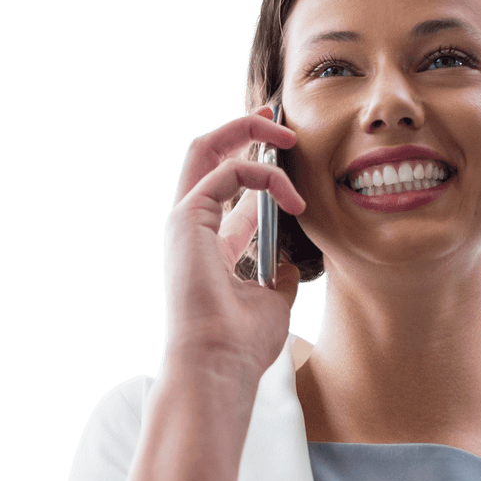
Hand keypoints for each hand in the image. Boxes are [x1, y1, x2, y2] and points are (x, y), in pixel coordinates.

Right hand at [161, 106, 306, 381]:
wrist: (220, 363)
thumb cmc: (242, 343)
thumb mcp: (274, 301)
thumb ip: (281, 274)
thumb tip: (296, 261)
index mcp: (211, 246)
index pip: (234, 194)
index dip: (263, 170)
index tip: (290, 151)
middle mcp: (193, 228)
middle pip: (209, 158)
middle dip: (242, 131)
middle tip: (277, 118)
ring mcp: (184, 221)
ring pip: (207, 150)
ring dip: (248, 134)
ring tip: (288, 137)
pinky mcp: (185, 219)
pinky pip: (223, 174)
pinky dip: (259, 174)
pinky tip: (290, 195)